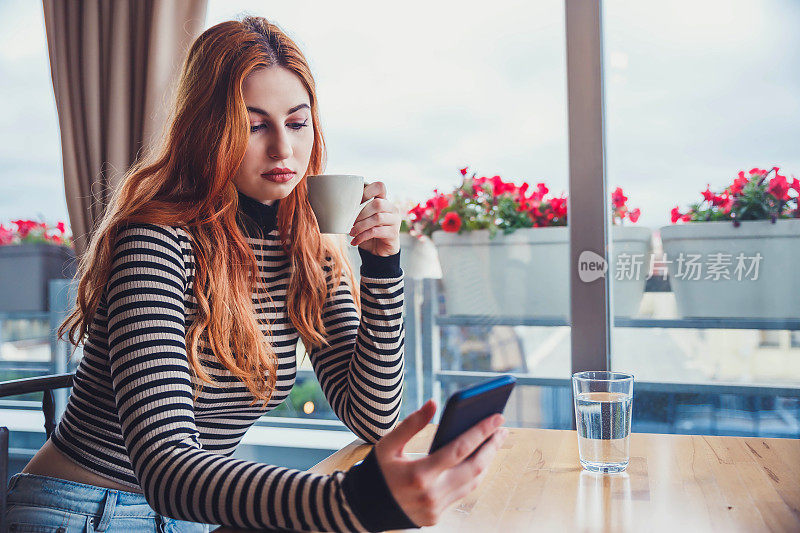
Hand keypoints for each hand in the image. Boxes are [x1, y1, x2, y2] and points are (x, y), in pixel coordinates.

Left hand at [349, 180, 400, 255]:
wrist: (378, 250)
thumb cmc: (368, 232)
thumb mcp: (362, 219)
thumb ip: (357, 210)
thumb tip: (340, 207)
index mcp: (383, 201)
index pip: (379, 186)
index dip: (367, 191)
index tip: (356, 202)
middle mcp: (392, 208)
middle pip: (377, 204)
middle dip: (361, 214)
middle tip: (351, 222)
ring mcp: (395, 220)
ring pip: (377, 218)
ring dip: (361, 226)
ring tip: (352, 232)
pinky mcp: (394, 233)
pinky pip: (376, 232)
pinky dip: (362, 236)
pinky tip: (355, 241)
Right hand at [373, 399, 508, 526]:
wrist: (363, 507)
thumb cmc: (377, 470)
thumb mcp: (388, 444)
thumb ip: (411, 423)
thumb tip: (434, 403)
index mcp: (419, 474)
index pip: (459, 450)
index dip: (481, 432)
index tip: (497, 417)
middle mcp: (432, 494)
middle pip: (474, 468)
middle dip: (491, 446)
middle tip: (502, 428)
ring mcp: (436, 509)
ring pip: (472, 483)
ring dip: (486, 461)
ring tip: (493, 442)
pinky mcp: (437, 517)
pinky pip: (462, 493)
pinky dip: (472, 475)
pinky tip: (477, 460)